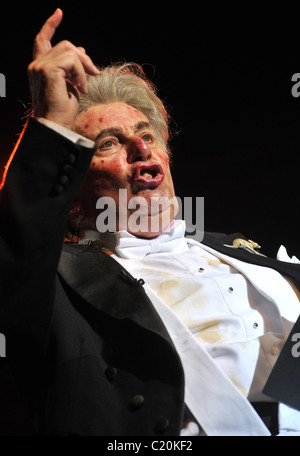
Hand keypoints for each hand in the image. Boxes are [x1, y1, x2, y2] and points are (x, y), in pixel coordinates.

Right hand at [27, 9, 98, 128]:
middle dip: (84, 58)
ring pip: (71, 51)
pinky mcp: (48, 70)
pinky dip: (81, 74)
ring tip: (84, 86)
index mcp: (39, 67)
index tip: (59, 13)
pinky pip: (73, 61)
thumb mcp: (70, 84)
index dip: (50, 25)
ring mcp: (40, 66)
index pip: (42, 40)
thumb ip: (72, 67)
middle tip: (94, 73)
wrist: (55, 125)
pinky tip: (81, 88)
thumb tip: (82, 50)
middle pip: (66, 45)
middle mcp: (36, 64)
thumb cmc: (62, 111)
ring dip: (84, 68)